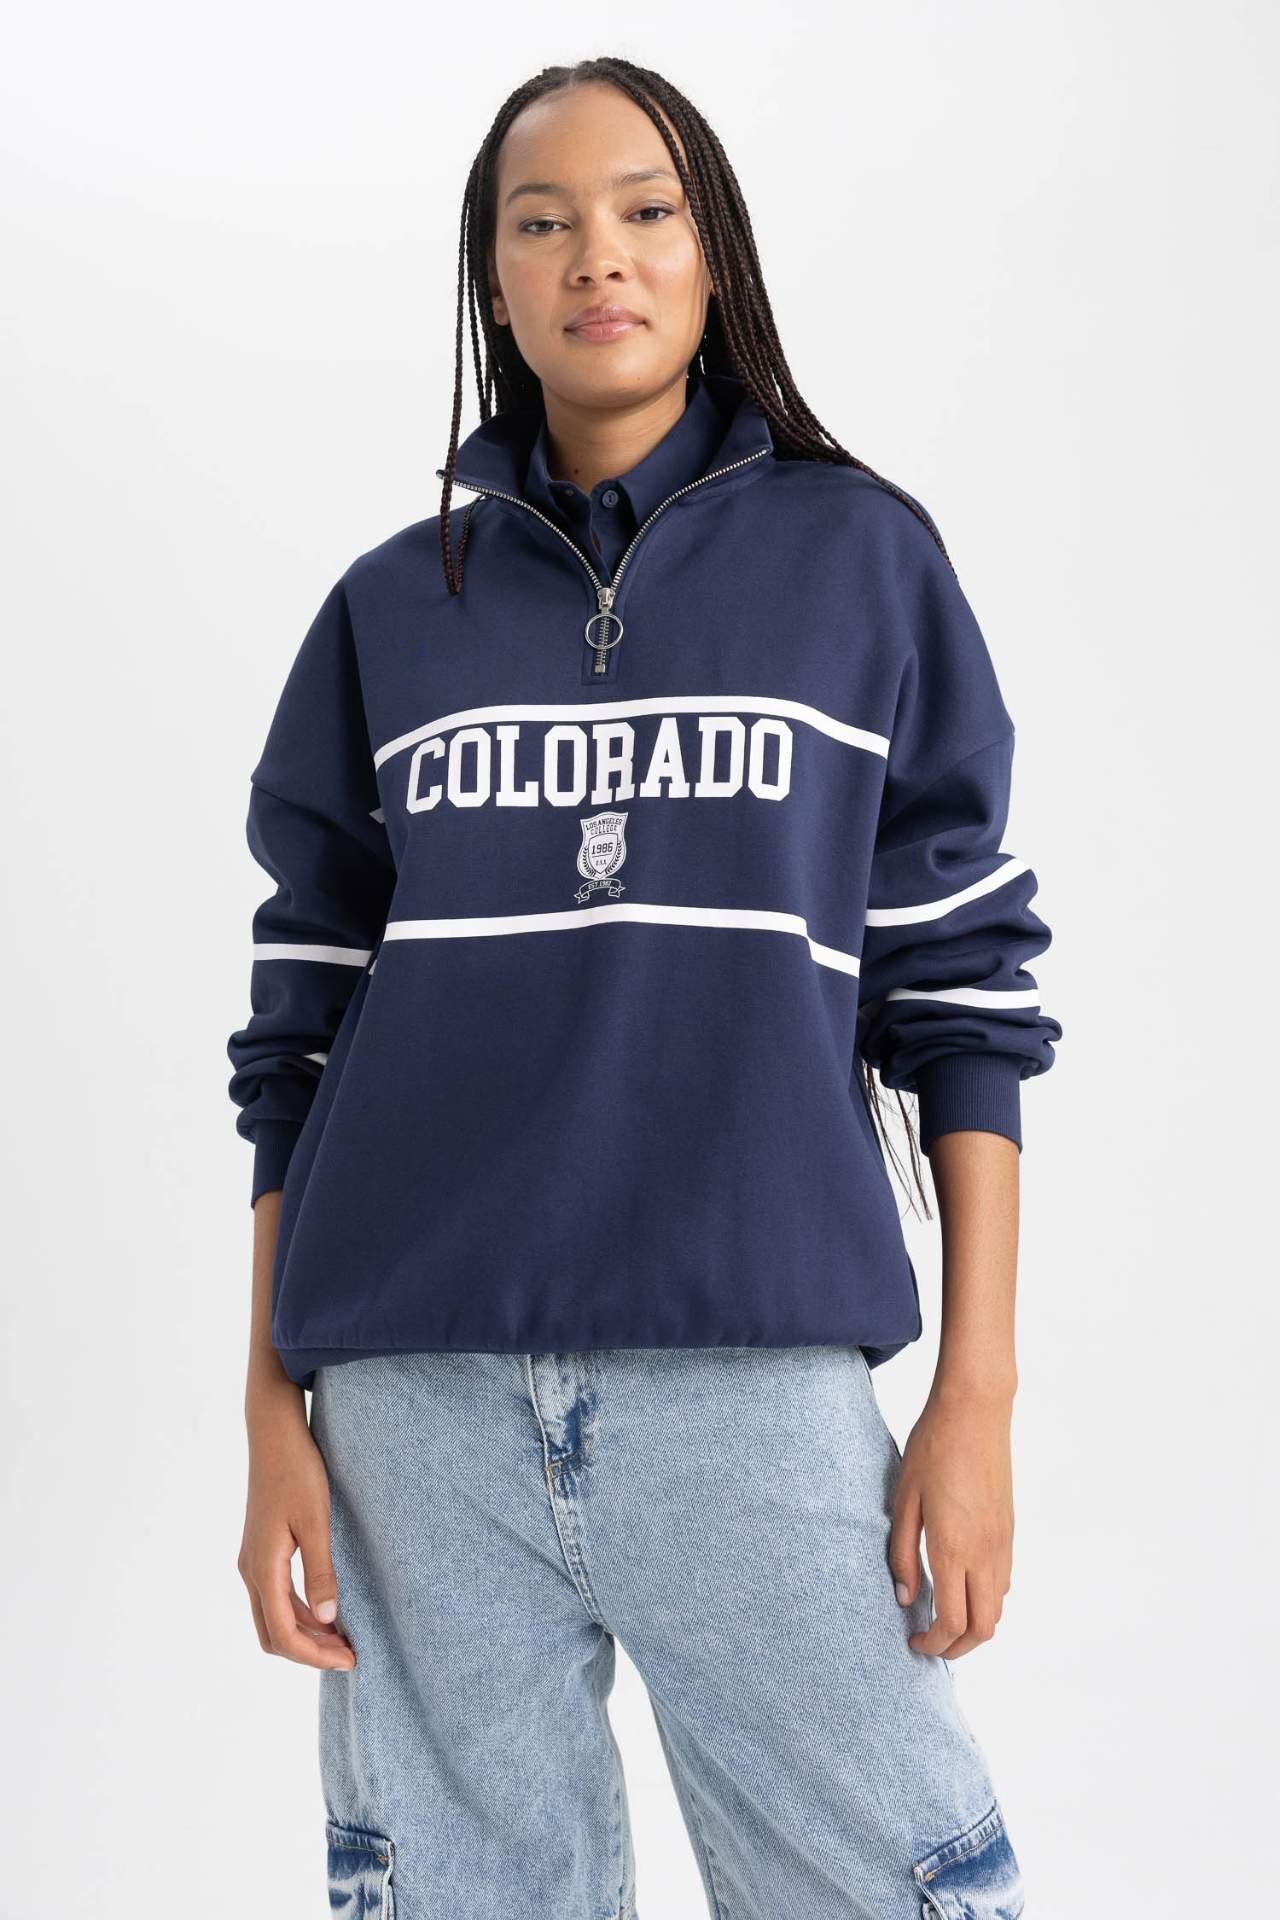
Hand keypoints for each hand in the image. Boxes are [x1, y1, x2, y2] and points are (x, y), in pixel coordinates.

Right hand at [237, 1399, 355, 1670]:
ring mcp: (253, 1560)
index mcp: (262, 1568)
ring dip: (305, 1634)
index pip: (283, 1634)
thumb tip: (328, 1618)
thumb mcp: (316, 1521)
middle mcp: (251, 1570)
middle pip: (273, 1634)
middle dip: (309, 1652)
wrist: (274, 1434)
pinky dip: (299, 1613)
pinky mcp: (261, 1550)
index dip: (315, 1655)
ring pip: (273, 1617)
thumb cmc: (298, 1471)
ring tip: (343, 1638)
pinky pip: (275, 1597)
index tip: (350, 1660)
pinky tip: (326, 1610)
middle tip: (349, 1655)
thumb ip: (321, 1571)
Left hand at [888, 1379, 1013, 1658]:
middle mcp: (984, 1554)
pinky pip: (1003, 1581)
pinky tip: (961, 1584)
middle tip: (931, 1643)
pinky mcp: (1009, 1530)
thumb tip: (906, 1597)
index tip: (913, 1642)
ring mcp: (1002, 1543)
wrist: (976, 1411)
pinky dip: (986, 1599)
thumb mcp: (903, 1499)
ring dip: (975, 1625)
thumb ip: (902, 1553)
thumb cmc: (933, 1448)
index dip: (934, 1644)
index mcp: (953, 1549)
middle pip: (984, 1628)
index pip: (952, 1621)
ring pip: (999, 1608)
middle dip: (958, 1647)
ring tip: (943, 1617)